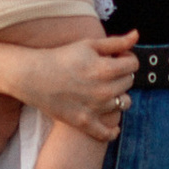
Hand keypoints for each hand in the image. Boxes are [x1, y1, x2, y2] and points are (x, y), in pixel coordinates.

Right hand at [19, 30, 137, 142]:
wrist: (32, 76)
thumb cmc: (61, 57)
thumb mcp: (88, 44)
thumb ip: (116, 42)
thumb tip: (136, 36)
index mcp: (106, 69)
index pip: (133, 65)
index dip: (126, 59)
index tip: (115, 59)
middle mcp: (104, 90)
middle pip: (129, 82)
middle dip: (122, 75)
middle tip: (106, 72)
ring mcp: (95, 109)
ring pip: (123, 104)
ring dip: (118, 96)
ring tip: (104, 90)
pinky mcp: (84, 122)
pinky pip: (107, 133)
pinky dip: (112, 130)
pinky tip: (111, 124)